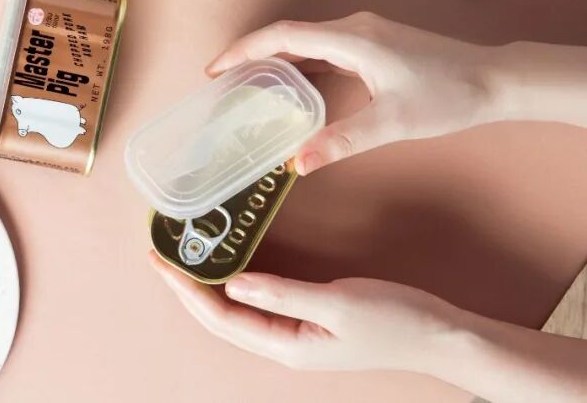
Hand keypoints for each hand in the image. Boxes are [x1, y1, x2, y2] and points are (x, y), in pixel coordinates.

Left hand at [149, 252, 463, 373]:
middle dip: (185, 288)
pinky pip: (256, 307)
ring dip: (205, 287)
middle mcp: (283, 346)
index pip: (220, 316)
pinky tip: (226, 268)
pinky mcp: (307, 325)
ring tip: (181, 259)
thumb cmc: (395, 320)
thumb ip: (282, 293)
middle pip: (219, 318)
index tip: (159, 259)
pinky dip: (233, 286)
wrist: (442, 336)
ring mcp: (294, 338)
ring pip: (234, 314)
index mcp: (286, 345)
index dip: (185, 288)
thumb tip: (231, 283)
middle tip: (158, 254)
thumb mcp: (337, 303)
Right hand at [207, 13, 500, 173]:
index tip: (215, 69)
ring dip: (273, 60)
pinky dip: (297, 65)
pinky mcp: (372, 46)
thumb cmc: (448, 95)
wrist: (496, 80)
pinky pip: (322, 50)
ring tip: (246, 85)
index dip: (243, 50)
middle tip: (221, 82)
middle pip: (287, 36)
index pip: (282, 37)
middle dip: (250, 56)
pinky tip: (290, 87)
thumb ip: (340, 142)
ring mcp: (363, 35)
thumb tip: (296, 164)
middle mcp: (352, 28)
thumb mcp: (391, 123)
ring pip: (304, 43)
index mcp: (351, 38)